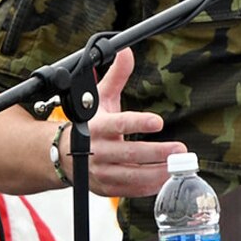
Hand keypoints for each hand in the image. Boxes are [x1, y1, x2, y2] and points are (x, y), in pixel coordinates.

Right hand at [65, 48, 184, 196]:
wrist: (61, 155)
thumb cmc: (88, 124)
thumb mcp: (100, 98)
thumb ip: (116, 75)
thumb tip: (126, 50)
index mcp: (96, 126)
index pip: (119, 124)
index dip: (138, 123)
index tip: (158, 121)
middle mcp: (96, 151)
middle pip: (130, 154)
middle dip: (157, 153)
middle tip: (180, 149)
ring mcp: (100, 172)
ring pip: (132, 176)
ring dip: (158, 172)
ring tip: (177, 166)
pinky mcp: (105, 188)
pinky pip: (131, 190)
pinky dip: (150, 186)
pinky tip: (166, 179)